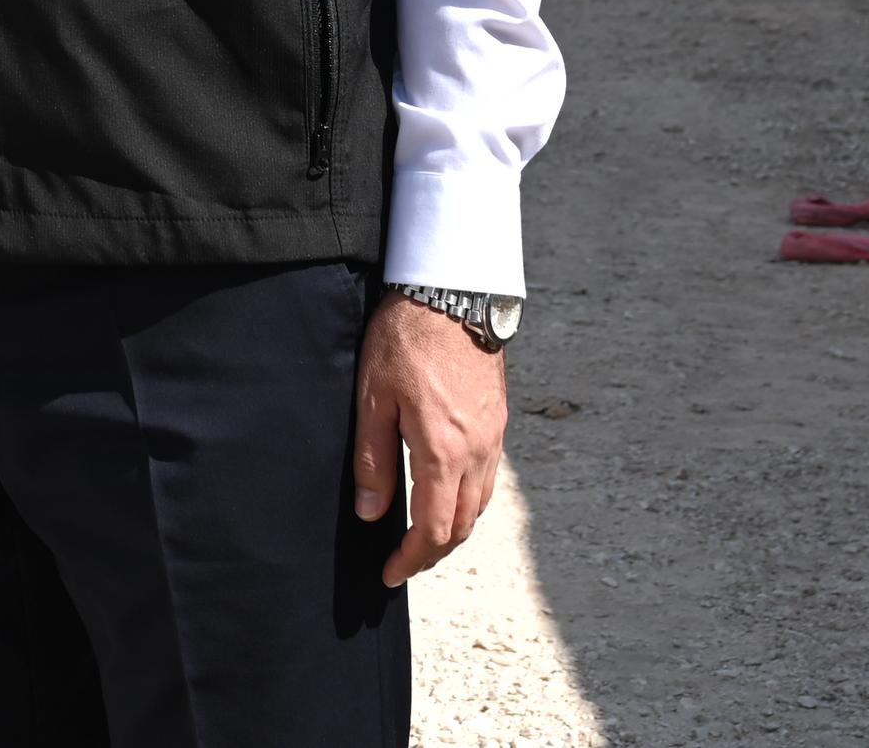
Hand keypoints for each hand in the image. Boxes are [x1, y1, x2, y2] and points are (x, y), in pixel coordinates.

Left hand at [349, 291, 504, 585]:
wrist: (451, 294)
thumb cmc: (404, 340)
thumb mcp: (373, 399)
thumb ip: (373, 460)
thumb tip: (370, 513)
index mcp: (442, 452)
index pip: (433, 529)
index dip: (411, 560)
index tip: (389, 574)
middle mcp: (477, 452)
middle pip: (462, 526)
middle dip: (432, 552)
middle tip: (402, 562)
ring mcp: (493, 438)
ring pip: (481, 505)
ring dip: (454, 530)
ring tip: (422, 537)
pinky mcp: (498, 422)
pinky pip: (488, 478)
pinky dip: (469, 501)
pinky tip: (447, 495)